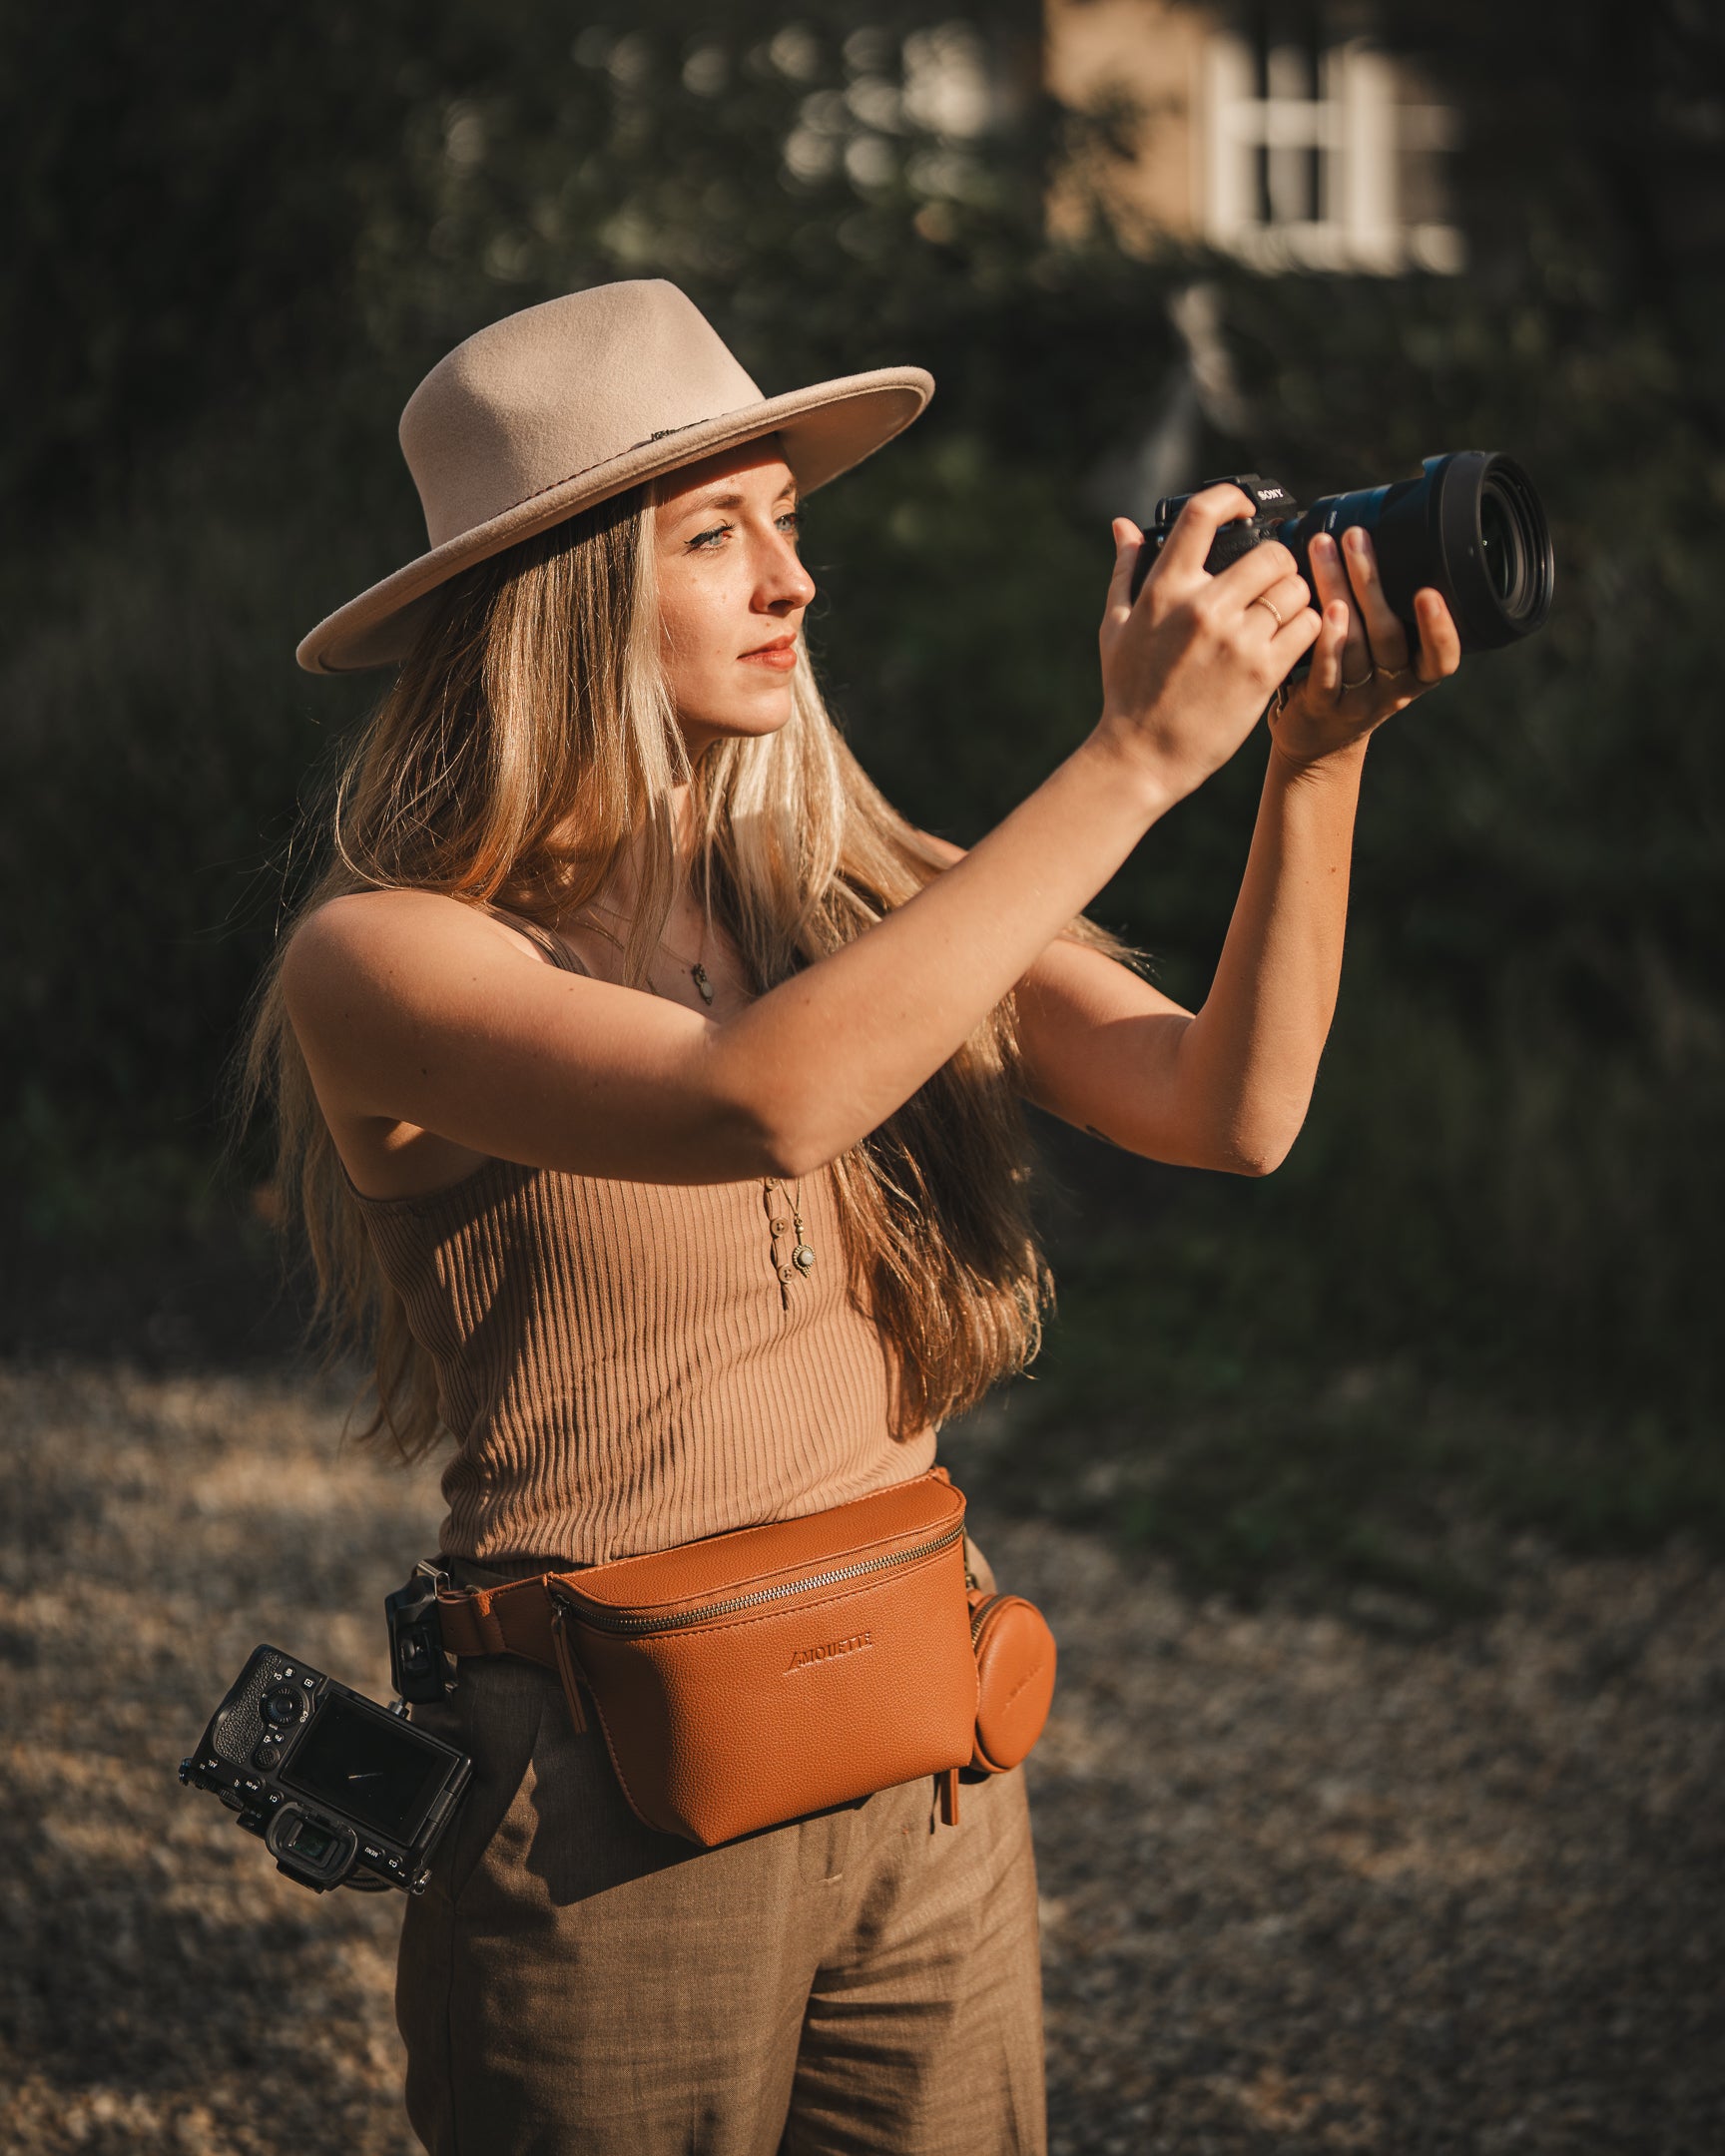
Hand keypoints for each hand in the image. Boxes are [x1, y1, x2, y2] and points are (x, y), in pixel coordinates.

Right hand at [1096, 486, 1321, 807]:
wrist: (1144, 755)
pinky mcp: (1263, 671)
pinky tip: (1289, 640)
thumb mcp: (1116, 626)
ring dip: (1296, 596)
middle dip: (1278, 562)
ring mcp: (1236, 640)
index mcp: (1165, 590)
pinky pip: (1308, 626)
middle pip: (1270, 553)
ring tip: (1281, 614)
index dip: (1232, 499)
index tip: (1245, 508)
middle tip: (1272, 581)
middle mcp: (1203, 608)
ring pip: (1296, 588)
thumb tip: (1124, 525)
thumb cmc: (1128, 691)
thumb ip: (1126, 571)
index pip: (1202, 516)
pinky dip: (1307, 628)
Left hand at [1271, 527, 1461, 770]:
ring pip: (1353, 644)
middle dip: (1371, 580)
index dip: (1440, 628)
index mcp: (1416, 673)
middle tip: (1356, 536)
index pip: (1442, 657)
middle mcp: (1392, 688)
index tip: (1430, 591)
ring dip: (1338, 590)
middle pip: (1388, 633)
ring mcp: (1357, 700)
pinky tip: (1319, 610)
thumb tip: (1370, 541)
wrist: (1316, 745)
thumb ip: (1384, 615)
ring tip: (1324, 550)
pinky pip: (1326, 673)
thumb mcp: (1380, 656)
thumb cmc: (1351, 684)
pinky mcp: (1323, 708)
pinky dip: (1326, 640)